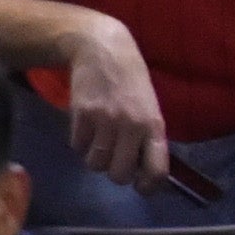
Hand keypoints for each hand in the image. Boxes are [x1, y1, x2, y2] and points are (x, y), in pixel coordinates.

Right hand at [61, 12, 174, 194]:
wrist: (102, 48)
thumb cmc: (131, 80)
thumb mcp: (150, 106)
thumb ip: (148, 136)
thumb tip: (144, 171)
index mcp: (153, 125)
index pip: (156, 170)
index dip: (149, 186)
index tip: (142, 186)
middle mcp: (131, 126)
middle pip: (120, 175)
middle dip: (116, 172)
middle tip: (116, 158)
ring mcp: (104, 121)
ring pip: (95, 165)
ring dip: (96, 159)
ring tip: (100, 141)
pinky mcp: (80, 115)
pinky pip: (77, 147)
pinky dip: (80, 143)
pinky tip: (86, 127)